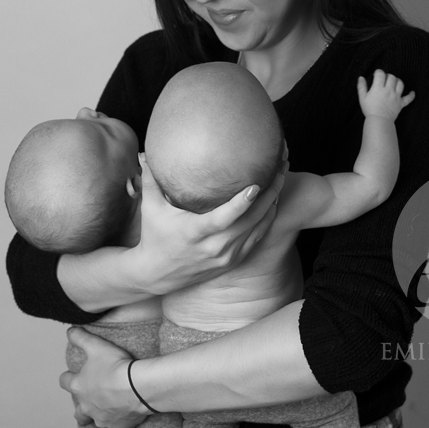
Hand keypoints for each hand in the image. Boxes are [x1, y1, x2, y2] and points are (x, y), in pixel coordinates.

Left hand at [59, 327, 147, 427]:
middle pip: (78, 412)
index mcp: (79, 387)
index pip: (64, 382)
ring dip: (100, 415)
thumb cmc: (115, 365)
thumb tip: (69, 331)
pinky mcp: (119, 427)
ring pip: (96, 421)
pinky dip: (119, 422)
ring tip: (109, 408)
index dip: (68, 377)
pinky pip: (117, 427)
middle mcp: (87, 407)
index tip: (73, 374)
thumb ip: (80, 337)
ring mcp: (103, 419)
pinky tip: (126, 414)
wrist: (138, 387)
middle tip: (91, 397)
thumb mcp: (95, 345)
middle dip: (82, 406)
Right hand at [129, 147, 287, 295]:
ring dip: (273, 202)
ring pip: (259, 228)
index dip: (241, 203)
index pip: (223, 218)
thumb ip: (151, 179)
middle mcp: (215, 246)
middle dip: (270, 191)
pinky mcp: (233, 261)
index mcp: (195, 232)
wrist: (157, 275)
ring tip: (282, 176)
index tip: (256, 184)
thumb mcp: (150, 208)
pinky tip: (273, 200)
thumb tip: (146, 152)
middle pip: (251, 219)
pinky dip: (268, 219)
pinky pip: (257, 238)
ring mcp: (226, 255)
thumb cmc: (154, 236)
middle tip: (281, 165)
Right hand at [358, 69, 414, 120]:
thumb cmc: (369, 110)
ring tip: (393, 82)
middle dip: (387, 76)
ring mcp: (396, 96)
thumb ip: (361, 86)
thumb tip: (361, 78)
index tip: (376, 75)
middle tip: (384, 79)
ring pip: (400, 83)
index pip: (381, 74)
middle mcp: (389, 90)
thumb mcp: (362, 98)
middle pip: (391, 77)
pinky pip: (409, 98)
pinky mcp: (401, 103)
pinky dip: (411, 95)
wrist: (379, 121)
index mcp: (378, 88)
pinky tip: (412, 92)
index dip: (378, 72)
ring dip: (397, 81)